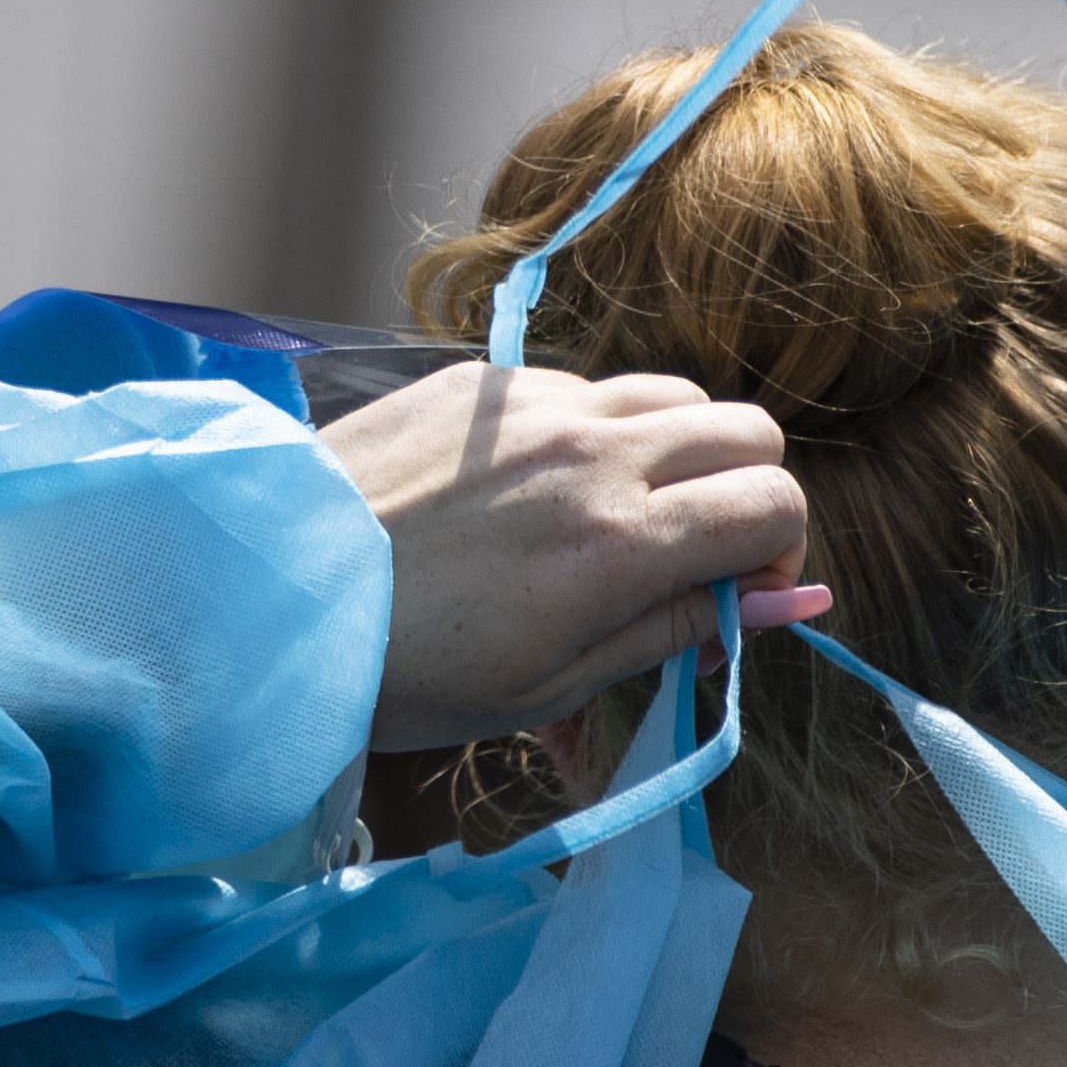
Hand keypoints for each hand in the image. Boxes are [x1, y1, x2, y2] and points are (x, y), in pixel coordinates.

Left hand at [318, 362, 822, 753]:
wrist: (268, 605)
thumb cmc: (412, 674)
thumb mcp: (556, 685)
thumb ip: (682, 627)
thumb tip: (797, 602)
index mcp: (618, 544)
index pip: (775, 503)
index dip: (779, 553)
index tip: (736, 594)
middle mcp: (591, 452)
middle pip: (747, 429)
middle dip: (746, 491)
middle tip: (695, 551)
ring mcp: (533, 405)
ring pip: (671, 394)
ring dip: (676, 451)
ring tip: (617, 514)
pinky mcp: (478, 381)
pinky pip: (580, 384)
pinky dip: (590, 430)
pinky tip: (529, 491)